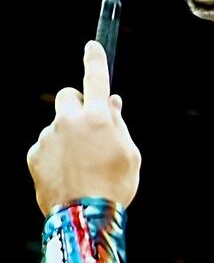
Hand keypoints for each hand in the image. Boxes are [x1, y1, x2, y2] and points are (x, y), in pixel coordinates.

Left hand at [27, 42, 140, 213]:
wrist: (84, 216)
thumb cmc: (116, 184)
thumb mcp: (130, 153)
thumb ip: (118, 124)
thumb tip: (109, 103)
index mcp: (97, 117)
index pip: (95, 78)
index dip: (95, 60)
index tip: (92, 47)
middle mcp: (69, 121)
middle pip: (67, 96)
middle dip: (76, 104)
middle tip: (88, 124)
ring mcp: (48, 137)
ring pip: (58, 126)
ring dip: (68, 137)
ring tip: (82, 165)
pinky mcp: (35, 154)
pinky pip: (47, 146)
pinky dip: (57, 155)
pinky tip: (69, 174)